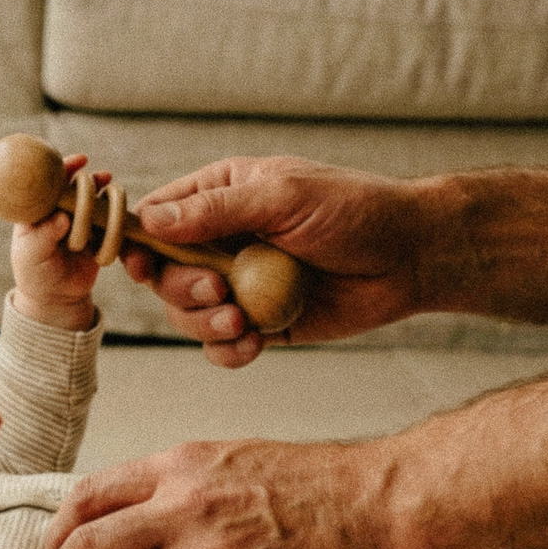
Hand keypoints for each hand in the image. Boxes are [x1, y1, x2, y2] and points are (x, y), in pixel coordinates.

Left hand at [10, 154, 107, 330]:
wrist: (55, 298)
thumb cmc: (35, 273)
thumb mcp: (30, 255)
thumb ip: (42, 235)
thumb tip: (62, 217)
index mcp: (41, 206)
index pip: (53, 177)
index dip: (66, 165)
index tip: (80, 161)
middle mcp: (64, 207)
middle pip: (82, 183)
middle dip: (89, 185)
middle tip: (97, 186)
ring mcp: (84, 219)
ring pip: (102, 198)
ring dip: (107, 200)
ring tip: (109, 208)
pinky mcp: (102, 234)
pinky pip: (115, 220)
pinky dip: (118, 220)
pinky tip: (117, 227)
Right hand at [129, 156, 431, 367]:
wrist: (411, 257)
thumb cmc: (353, 211)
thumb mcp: (282, 197)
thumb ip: (215, 210)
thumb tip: (150, 221)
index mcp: (220, 196)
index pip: (156, 220)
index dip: (137, 244)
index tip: (135, 265)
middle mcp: (222, 241)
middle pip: (163, 274)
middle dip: (182, 290)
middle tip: (220, 291)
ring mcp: (239, 284)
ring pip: (187, 314)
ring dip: (205, 324)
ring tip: (243, 322)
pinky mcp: (261, 322)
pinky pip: (221, 346)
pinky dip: (229, 351)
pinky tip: (254, 344)